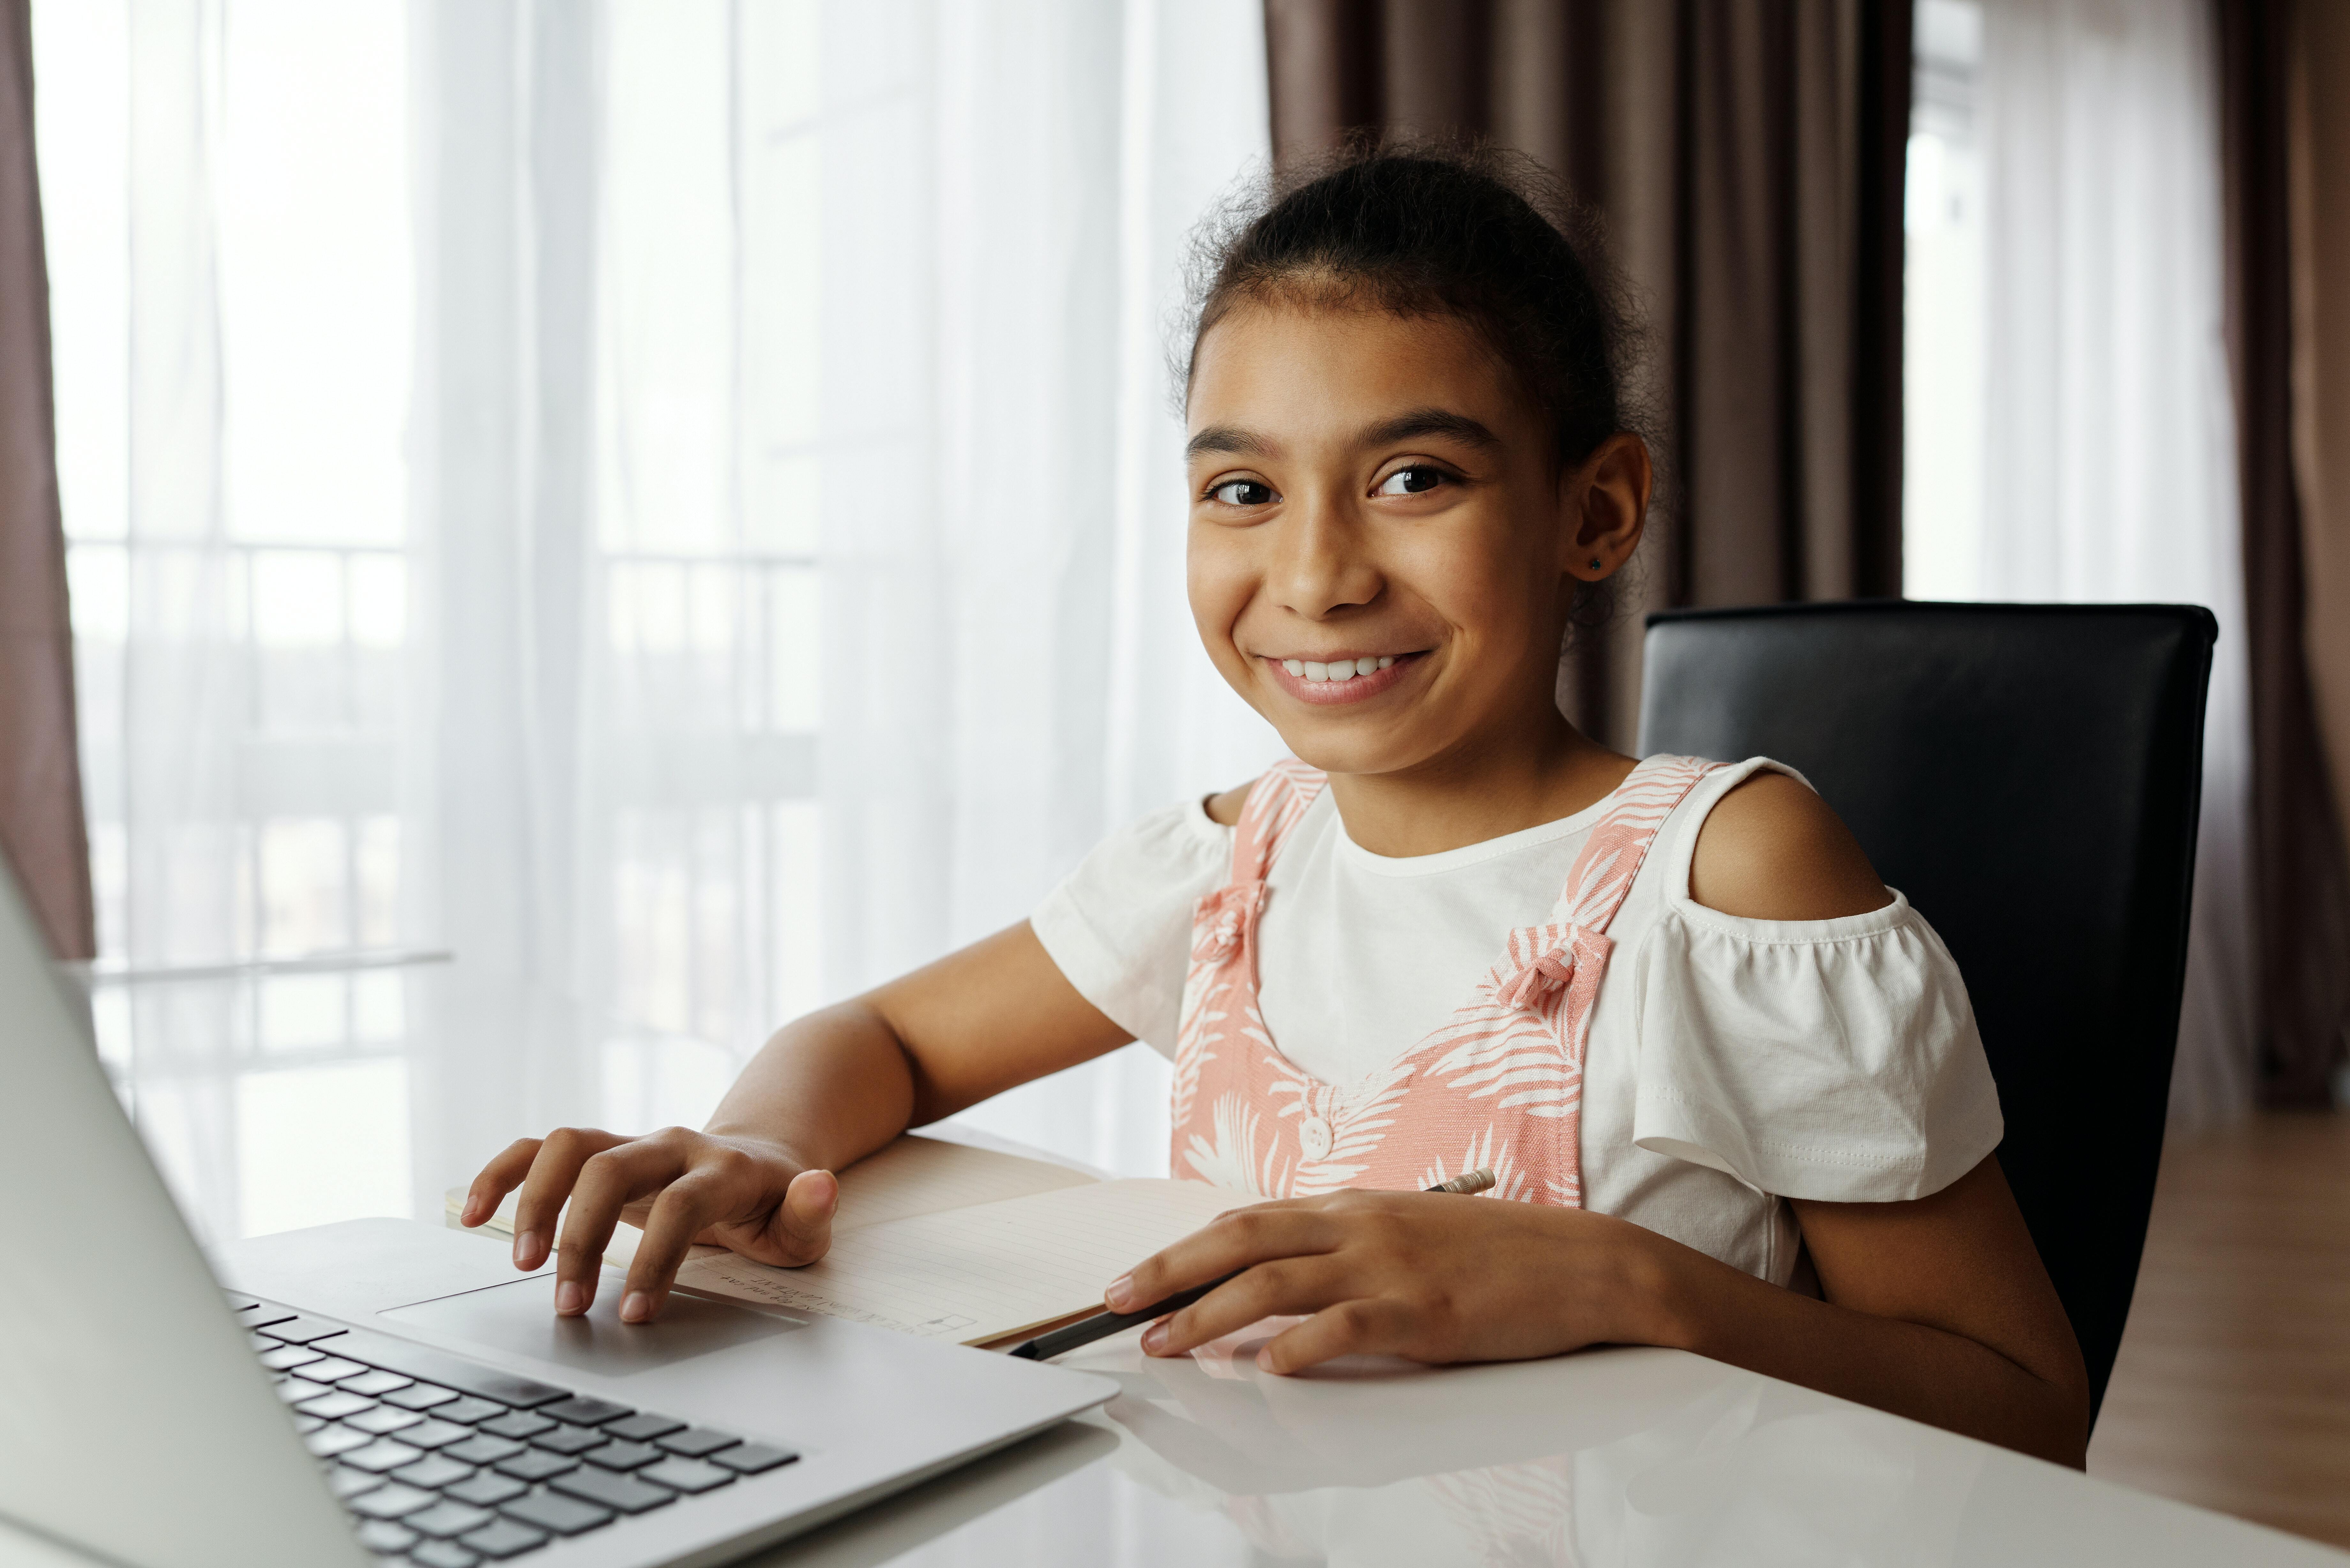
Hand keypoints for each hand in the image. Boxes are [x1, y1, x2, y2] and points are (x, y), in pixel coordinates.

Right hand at [461, 1126, 838, 1323]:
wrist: (762, 1158)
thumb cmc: (778, 1205)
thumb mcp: (805, 1221)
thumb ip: (810, 1212)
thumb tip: (821, 1186)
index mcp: (725, 1168)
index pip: (680, 1205)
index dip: (655, 1259)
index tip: (634, 1315)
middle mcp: (673, 1145)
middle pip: (610, 1170)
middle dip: (581, 1237)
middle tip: (566, 1304)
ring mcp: (632, 1143)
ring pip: (568, 1147)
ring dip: (536, 1203)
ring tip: (524, 1265)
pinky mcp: (601, 1150)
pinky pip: (540, 1149)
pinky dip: (502, 1174)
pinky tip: (472, 1215)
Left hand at [1103, 1190, 1665, 1373]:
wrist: (1584, 1263)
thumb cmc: (1498, 1256)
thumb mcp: (1410, 1236)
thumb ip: (1347, 1253)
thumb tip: (1281, 1287)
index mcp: (1355, 1207)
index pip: (1248, 1219)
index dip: (1184, 1247)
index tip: (1136, 1276)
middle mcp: (1361, 1225)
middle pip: (1240, 1238)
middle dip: (1170, 1270)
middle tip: (1116, 1302)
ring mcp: (1390, 1265)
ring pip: (1274, 1280)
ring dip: (1209, 1312)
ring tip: (1164, 1340)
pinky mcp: (1423, 1311)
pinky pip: (1345, 1326)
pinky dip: (1298, 1346)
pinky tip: (1267, 1367)